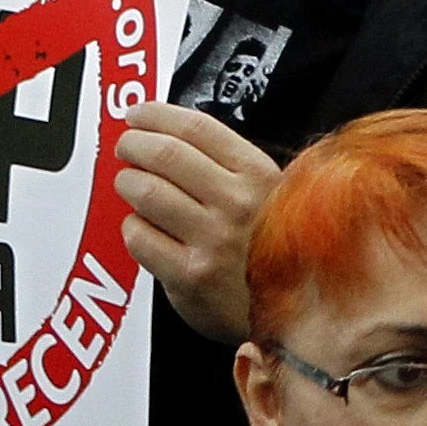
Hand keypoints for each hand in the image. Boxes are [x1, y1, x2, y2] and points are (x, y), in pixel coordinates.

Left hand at [119, 102, 276, 342]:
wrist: (300, 311)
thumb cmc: (279, 249)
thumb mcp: (276, 195)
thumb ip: (233, 168)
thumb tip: (174, 138)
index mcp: (261, 175)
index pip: (197, 129)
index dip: (157, 115)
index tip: (139, 114)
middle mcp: (238, 203)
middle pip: (164, 155)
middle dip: (133, 145)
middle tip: (126, 146)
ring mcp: (212, 240)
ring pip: (145, 192)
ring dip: (128, 184)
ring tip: (131, 184)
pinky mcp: (189, 275)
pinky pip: (139, 237)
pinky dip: (134, 228)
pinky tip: (146, 228)